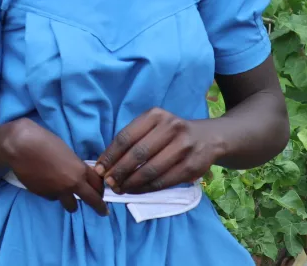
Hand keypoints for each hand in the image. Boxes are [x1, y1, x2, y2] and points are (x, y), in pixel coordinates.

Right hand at [0, 119, 107, 215]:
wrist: (20, 146)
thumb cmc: (43, 140)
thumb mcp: (65, 151)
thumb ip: (74, 165)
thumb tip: (76, 173)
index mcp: (79, 170)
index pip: (98, 184)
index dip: (101, 189)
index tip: (101, 193)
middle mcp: (71, 184)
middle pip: (92, 200)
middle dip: (99, 207)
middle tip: (103, 212)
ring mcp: (58, 192)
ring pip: (71, 206)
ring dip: (71, 201)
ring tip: (66, 195)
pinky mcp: (44, 195)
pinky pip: (53, 198)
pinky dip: (52, 193)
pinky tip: (45, 182)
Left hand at [95, 108, 223, 194]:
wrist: (208, 138)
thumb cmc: (171, 133)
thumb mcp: (153, 125)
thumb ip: (133, 139)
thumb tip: (107, 163)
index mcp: (155, 115)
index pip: (126, 137)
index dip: (110, 155)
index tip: (99, 169)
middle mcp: (170, 128)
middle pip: (137, 153)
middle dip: (119, 171)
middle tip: (108, 183)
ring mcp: (183, 147)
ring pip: (151, 169)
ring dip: (132, 183)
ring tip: (120, 189)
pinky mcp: (192, 166)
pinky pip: (165, 181)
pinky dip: (148, 188)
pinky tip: (137, 191)